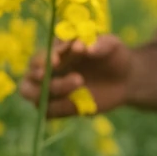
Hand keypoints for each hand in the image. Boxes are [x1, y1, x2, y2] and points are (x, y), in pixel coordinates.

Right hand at [17, 33, 131, 117]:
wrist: (127, 78)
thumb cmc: (115, 56)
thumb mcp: (111, 45)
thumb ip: (97, 44)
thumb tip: (80, 46)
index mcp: (56, 53)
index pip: (39, 57)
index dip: (43, 58)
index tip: (57, 59)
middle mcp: (50, 72)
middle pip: (29, 78)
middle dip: (38, 78)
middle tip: (58, 73)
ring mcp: (55, 91)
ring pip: (35, 96)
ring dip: (52, 92)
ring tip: (80, 82)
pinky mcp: (62, 107)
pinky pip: (49, 112)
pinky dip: (59, 108)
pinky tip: (80, 102)